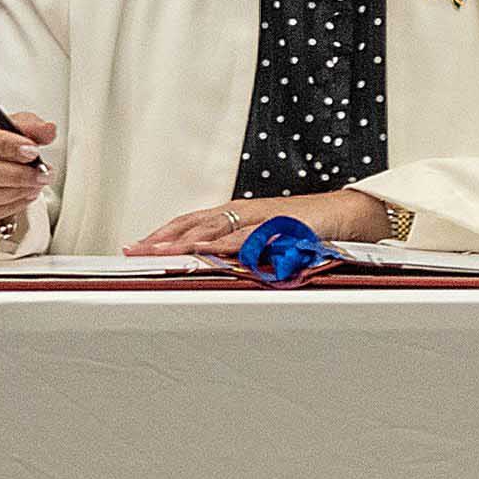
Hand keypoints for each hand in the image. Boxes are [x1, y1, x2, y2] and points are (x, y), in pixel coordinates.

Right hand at [0, 104, 54, 236]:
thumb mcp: (4, 122)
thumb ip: (28, 125)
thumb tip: (48, 130)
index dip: (5, 145)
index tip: (32, 150)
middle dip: (15, 175)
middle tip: (40, 173)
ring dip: (12, 193)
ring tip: (34, 185)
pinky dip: (5, 208)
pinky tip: (23, 197)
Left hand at [126, 190, 385, 255]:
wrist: (343, 214)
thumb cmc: (304, 228)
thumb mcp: (264, 240)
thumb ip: (238, 250)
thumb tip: (209, 265)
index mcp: (235, 215)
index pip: (190, 222)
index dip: (162, 233)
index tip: (135, 245)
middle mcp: (242, 212)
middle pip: (194, 223)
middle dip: (163, 238)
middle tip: (136, 251)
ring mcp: (260, 218)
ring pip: (216, 228)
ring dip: (187, 241)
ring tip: (162, 253)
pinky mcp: (279, 227)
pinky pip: (250, 237)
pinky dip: (229, 245)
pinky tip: (212, 252)